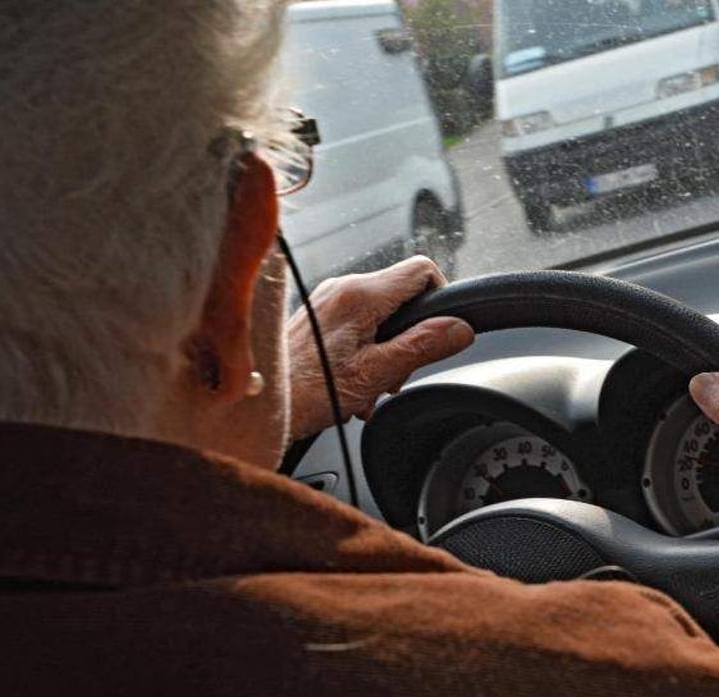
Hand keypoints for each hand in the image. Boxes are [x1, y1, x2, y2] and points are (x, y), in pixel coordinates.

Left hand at [288, 257, 473, 438]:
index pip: (423, 270)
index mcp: (360, 295)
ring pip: (382, 314)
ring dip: (386, 351)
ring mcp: (328, 300)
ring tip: (369, 386)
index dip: (441, 298)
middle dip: (410, 337)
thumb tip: (460, 329)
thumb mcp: (376, 373)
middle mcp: (342, 287)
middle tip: (394, 375)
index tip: (438, 332)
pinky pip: (359, 324)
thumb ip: (423, 346)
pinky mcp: (319, 315)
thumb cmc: (306, 392)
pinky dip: (366, 351)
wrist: (258, 404)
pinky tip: (353, 383)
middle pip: (403, 296)